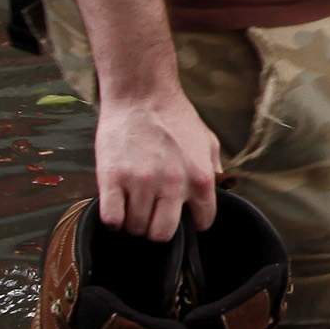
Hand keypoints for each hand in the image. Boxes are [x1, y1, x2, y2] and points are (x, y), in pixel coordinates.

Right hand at [95, 85, 218, 241]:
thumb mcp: (207, 140)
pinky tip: (117, 206)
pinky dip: (113, 219)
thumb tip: (217, 189)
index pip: (202, 222)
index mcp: (200, 179)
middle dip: (157, 230)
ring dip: (134, 222)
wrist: (142, 94)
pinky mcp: (112, 178)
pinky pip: (112, 218)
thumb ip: (214, 169)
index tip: (182, 216)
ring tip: (133, 206)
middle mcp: (172, 185)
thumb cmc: (175, 116)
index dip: (192, 222)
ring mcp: (140, 183)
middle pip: (162, 234)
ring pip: (136, 227)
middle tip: (151, 216)